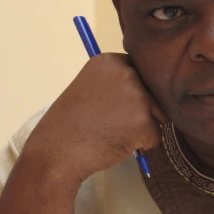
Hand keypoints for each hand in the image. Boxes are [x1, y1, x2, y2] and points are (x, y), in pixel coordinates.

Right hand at [25, 53, 165, 183]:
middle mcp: (126, 73)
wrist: (57, 152)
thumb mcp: (88, 88)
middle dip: (140, 109)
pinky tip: (118, 144)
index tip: (113, 104)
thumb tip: (146, 92)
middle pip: (152, 92)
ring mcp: (137, 97)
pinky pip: (155, 135)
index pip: (139, 71)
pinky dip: (142, 145)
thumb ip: (114, 84)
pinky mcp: (144, 122)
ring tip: (113, 133)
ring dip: (142, 126)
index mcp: (110, 61)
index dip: (131, 91)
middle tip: (111, 122)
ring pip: (157, 113)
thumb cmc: (69, 124)